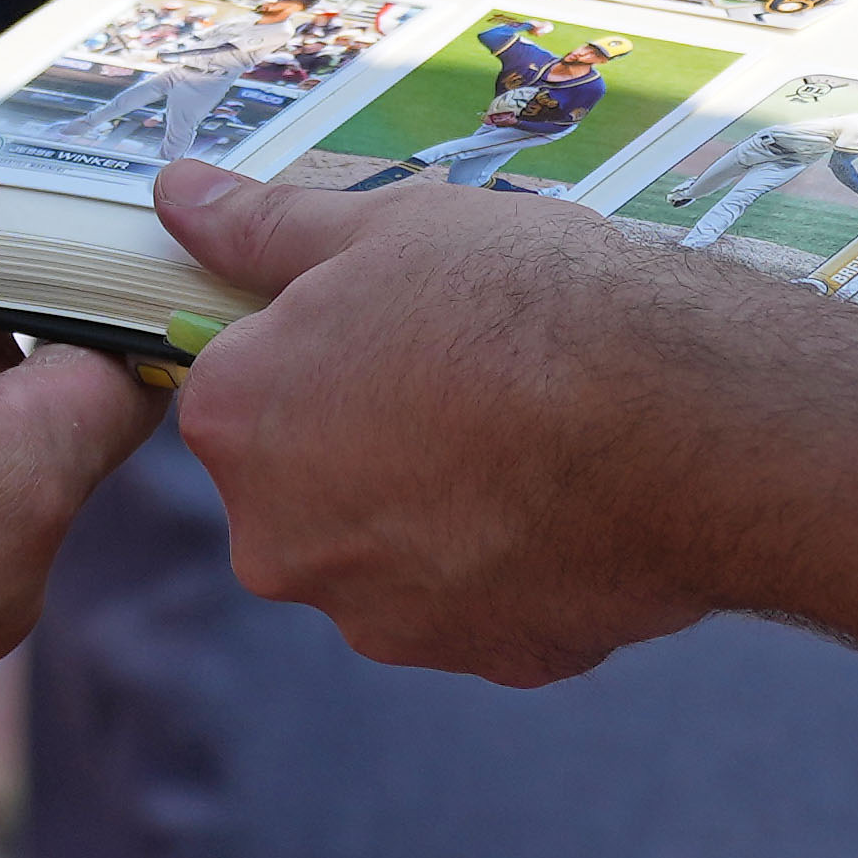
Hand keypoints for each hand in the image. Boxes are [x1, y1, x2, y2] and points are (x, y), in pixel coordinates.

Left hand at [155, 161, 741, 680]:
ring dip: (443, 505)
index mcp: (235, 425)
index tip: (389, 331)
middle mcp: (281, 540)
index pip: (241, 387)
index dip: (318, 352)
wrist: (681, 421)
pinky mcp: (485, 660)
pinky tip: (570, 503)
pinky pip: (484, 599)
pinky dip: (517, 558)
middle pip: (308, 479)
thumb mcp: (375, 228)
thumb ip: (259, 228)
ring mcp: (382, 616)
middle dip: (371, 437)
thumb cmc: (518, 305)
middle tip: (465, 381)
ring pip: (395, 547)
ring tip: (528, 438)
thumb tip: (177, 197)